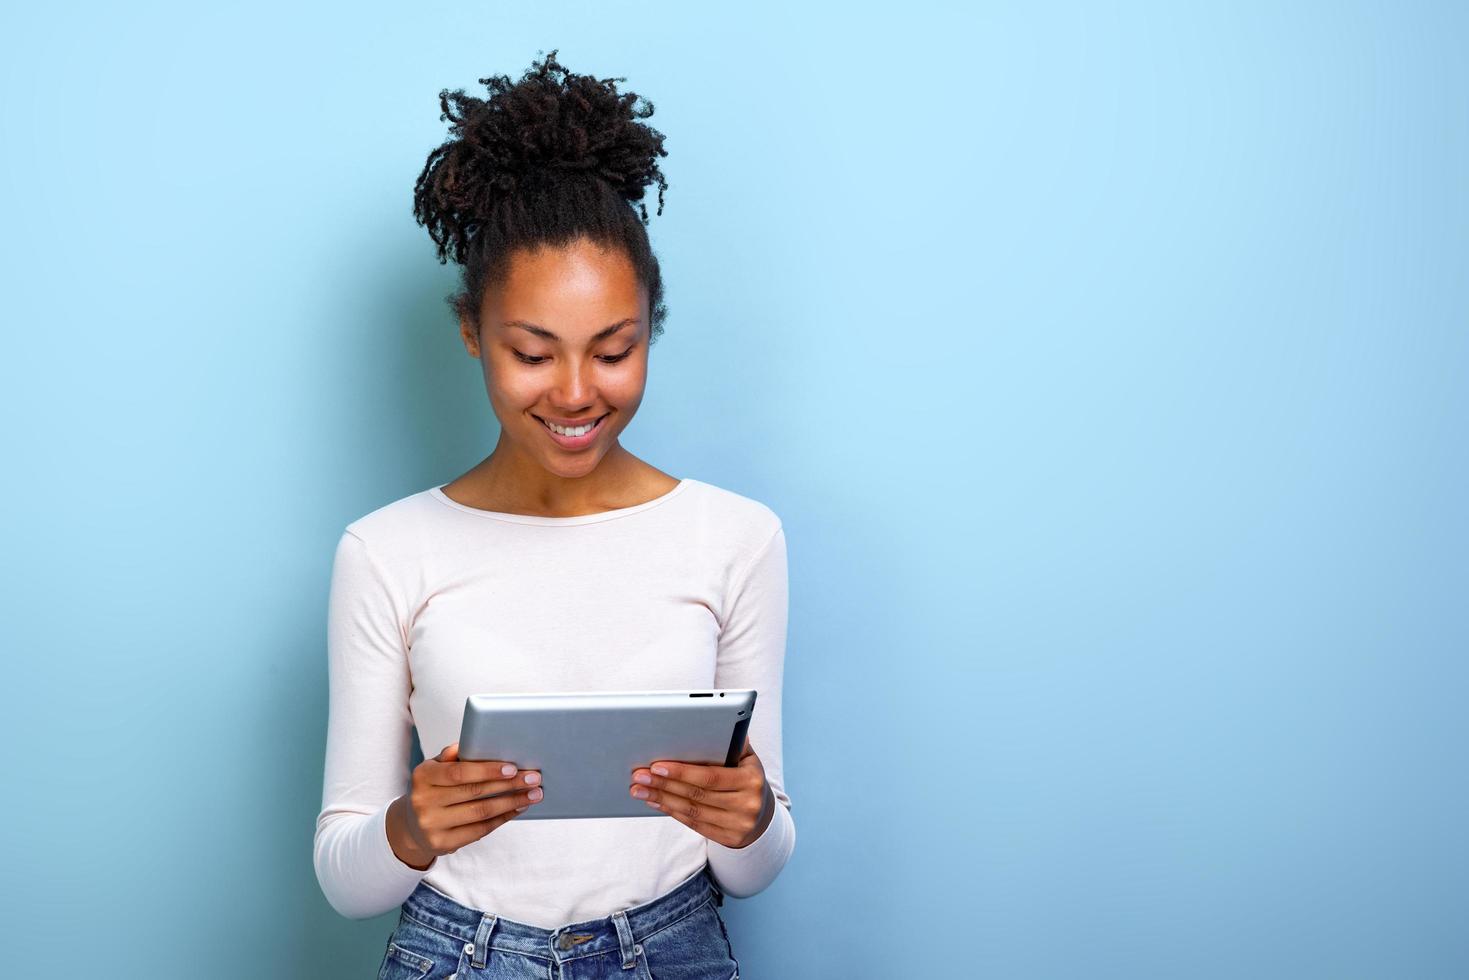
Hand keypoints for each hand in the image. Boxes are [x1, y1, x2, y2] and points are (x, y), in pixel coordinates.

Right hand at [387, 741, 543, 869]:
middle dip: (509, 784)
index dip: (487, 770)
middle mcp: (424, 801)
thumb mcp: (435, 768)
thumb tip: (474, 744)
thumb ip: (452, 756)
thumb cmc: (433, 789)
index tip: (512, 767)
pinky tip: (518, 808)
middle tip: (534, 778)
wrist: (411, 825)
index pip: (458, 772)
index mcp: (423, 776)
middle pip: (475, 792)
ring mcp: (432, 825)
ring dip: (512, 802)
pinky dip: (503, 818)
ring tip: (534, 794)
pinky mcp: (443, 843)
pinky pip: (480, 830)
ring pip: (481, 812)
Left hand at [630, 737, 774, 847]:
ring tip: (639, 789)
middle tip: (639, 776)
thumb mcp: (748, 759)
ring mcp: (738, 825)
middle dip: (664, 784)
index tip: (656, 765)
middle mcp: (747, 804)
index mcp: (751, 780)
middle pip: (697, 794)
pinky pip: (694, 824)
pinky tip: (655, 802)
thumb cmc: (747, 779)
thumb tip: (721, 720)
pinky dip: (672, 811)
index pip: (711, 776)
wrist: (764, 816)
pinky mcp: (729, 839)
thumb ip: (735, 743)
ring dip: (662, 799)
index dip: (682, 772)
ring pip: (692, 811)